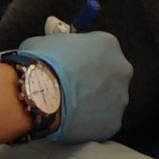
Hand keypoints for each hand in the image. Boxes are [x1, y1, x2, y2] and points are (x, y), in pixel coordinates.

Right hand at [16, 24, 132, 146]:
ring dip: (93, 103)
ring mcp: (120, 98)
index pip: (100, 49)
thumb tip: (54, 35)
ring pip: (108, 100)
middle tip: (70, 88)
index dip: (83, 59)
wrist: (38, 97)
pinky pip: (102, 122)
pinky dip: (89, 123)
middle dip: (93, 81)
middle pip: (110, 75)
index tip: (70, 66)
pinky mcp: (113, 123)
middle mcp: (121, 69)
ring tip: (68, 108)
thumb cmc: (40, 64)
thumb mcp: (43, 42)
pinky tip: (71, 122)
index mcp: (107, 44)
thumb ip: (56, 40)